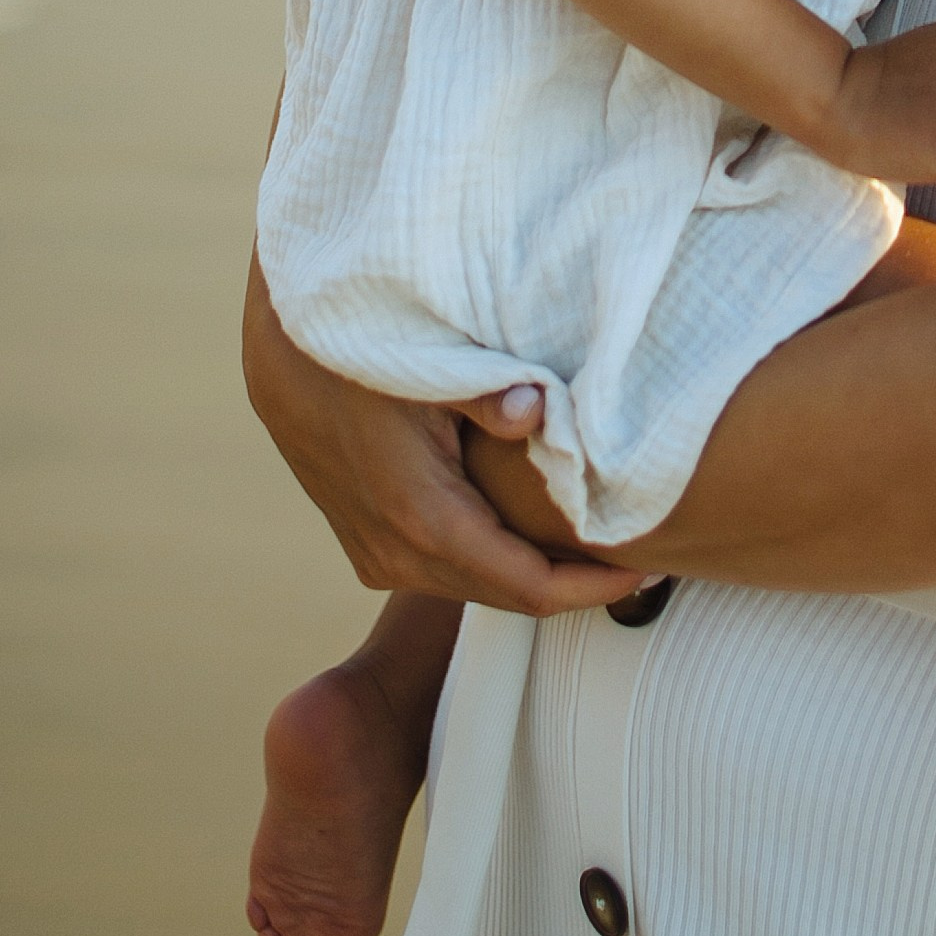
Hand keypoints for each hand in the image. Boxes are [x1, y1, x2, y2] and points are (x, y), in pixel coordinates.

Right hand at [242, 254, 640, 613]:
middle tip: (645, 551)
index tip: (655, 566)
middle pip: (509, 595)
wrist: (281, 343)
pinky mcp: (365, 538)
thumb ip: (488, 392)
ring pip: (476, 582)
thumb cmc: (368, 340)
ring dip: (536, 570)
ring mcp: (373, 551)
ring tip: (601, 539)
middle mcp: (394, 552)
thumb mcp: (431, 356)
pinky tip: (536, 524)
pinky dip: (496, 554)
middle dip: (578, 582)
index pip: (530, 588)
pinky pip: (445, 565)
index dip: (597, 586)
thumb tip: (537, 413)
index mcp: (422, 518)